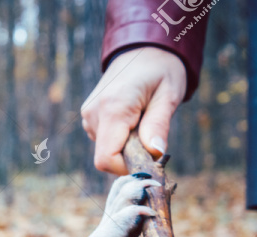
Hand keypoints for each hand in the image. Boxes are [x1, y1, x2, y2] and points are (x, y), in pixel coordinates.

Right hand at [81, 47, 186, 174]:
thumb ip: (158, 126)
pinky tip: (131, 119)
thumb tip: (155, 153)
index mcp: (113, 108)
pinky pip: (103, 140)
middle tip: (150, 135)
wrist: (143, 48)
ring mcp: (88, 115)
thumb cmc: (161, 70)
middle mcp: (94, 113)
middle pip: (106, 157)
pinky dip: (119, 138)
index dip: (127, 168)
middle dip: (130, 156)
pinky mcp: (88, 116)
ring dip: (125, 146)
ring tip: (141, 121)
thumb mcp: (168, 96)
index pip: (107, 159)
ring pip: (104, 150)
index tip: (149, 158)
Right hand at [89, 174, 158, 236]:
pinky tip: (152, 214)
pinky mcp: (117, 223)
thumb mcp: (125, 226)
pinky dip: (144, 210)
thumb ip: (135, 217)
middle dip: (138, 179)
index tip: (145, 177)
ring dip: (142, 187)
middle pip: (121, 183)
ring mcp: (113, 214)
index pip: (118, 184)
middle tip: (153, 181)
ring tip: (156, 186)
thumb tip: (152, 212)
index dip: (132, 177)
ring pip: (126, 192)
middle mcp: (111, 207)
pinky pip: (132, 210)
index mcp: (111, 206)